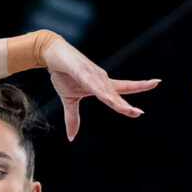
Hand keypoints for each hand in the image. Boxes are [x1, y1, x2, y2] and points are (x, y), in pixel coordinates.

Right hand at [42, 38, 158, 140]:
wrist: (52, 53)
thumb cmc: (63, 74)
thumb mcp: (69, 100)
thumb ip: (72, 118)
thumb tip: (71, 138)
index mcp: (101, 86)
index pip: (119, 94)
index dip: (128, 104)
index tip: (139, 113)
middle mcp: (100, 79)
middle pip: (117, 91)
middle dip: (127, 102)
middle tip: (139, 112)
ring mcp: (91, 73)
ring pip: (106, 89)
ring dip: (115, 100)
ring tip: (126, 109)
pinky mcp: (79, 68)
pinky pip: (90, 80)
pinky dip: (98, 88)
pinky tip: (105, 95)